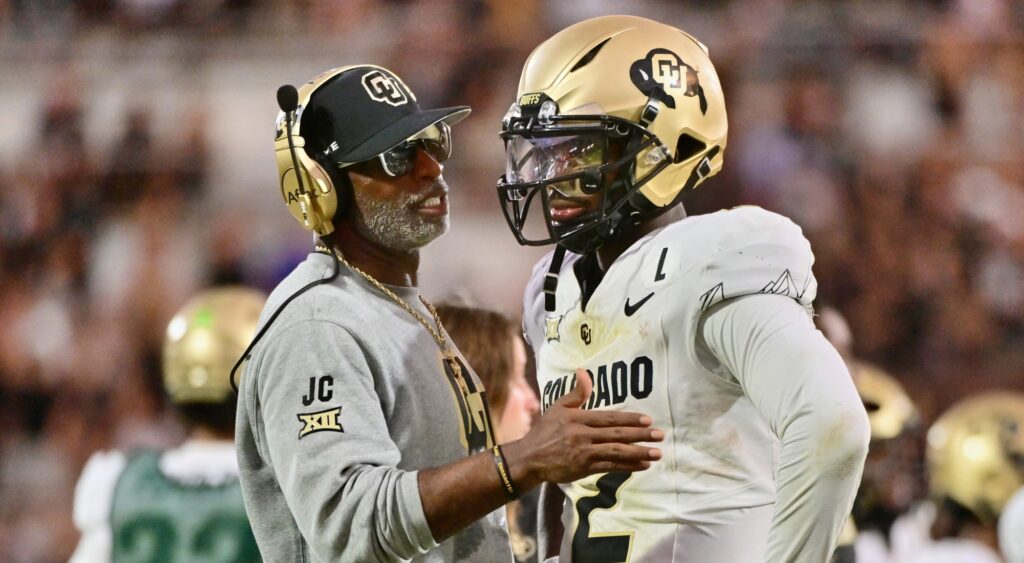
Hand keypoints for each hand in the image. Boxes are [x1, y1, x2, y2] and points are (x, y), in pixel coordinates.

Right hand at [502, 368, 661, 488]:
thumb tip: (584, 372)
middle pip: (616, 434)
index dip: (629, 418)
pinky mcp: (584, 468)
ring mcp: (584, 453)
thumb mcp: (558, 407)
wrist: (529, 457)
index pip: (609, 417)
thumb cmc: (545, 431)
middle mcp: (583, 435)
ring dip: (638, 452)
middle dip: (640, 435)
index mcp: (579, 418)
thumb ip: (576, 393)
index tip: (648, 419)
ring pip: (616, 452)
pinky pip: (610, 467)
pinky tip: (643, 465)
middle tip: (660, 435)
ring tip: (657, 453)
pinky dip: (628, 466)